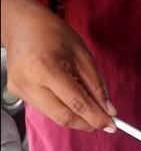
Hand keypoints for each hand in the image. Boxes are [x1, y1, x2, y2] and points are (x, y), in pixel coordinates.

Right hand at [1, 0, 116, 131]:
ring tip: (90, 107)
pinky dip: (64, 109)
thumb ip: (96, 86)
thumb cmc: (52, 34)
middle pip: (64, 117)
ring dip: (77, 117)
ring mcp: (21, 89)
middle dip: (87, 123)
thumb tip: (108, 110)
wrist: (20, 25)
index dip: (97, 118)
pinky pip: (47, 109)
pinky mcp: (18, 93)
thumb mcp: (83, 56)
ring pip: (55, 116)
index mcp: (47, 69)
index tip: (112, 125)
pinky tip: (71, 99)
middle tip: (104, 122)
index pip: (77, 104)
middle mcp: (30, 83)